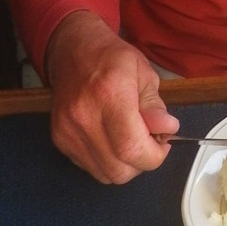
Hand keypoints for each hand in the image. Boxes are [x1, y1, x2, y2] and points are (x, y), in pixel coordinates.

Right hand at [44, 11, 179, 182]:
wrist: (72, 50)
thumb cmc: (112, 58)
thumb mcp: (143, 73)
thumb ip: (155, 106)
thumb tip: (167, 130)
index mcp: (109, 93)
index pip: (131, 148)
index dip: (154, 156)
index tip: (163, 144)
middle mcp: (84, 116)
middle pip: (119, 169)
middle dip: (142, 162)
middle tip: (150, 142)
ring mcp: (67, 130)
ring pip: (105, 175)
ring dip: (125, 165)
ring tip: (131, 140)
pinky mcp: (59, 139)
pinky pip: (90, 167)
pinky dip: (107, 162)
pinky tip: (112, 139)